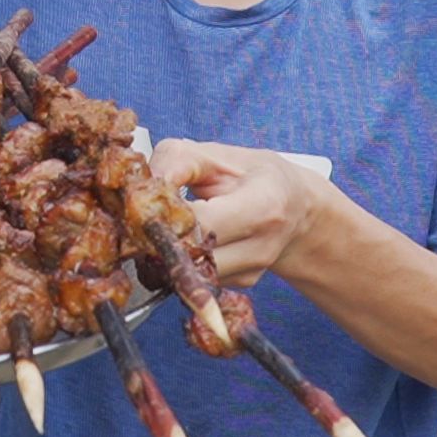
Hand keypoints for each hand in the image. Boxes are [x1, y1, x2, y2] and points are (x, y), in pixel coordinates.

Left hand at [147, 138, 326, 288]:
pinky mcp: (243, 283)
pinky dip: (184, 263)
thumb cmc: (251, 174)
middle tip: (146, 219)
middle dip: (161, 240)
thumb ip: (176, 163)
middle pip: (194, 258)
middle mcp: (262, 245)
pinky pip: (200, 279)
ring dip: (169, 254)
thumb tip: (143, 188)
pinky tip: (186, 240)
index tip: (147, 204)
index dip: (166, 216)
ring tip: (167, 227)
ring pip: (192, 275)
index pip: (202, 224)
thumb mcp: (215, 153)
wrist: (293, 205)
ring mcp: (254, 269)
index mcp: (263, 205)